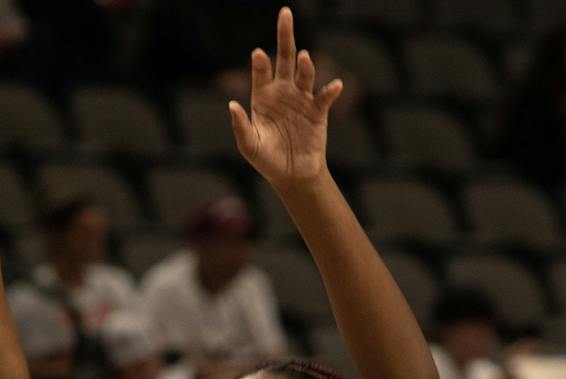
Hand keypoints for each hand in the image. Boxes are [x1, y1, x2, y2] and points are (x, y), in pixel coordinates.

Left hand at [228, 8, 343, 185]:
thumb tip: (231, 105)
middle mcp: (283, 91)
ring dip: (305, 66)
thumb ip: (240, 126)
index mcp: (263, 96)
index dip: (260, 63)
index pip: (261, 72)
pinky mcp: (318, 111)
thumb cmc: (267, 159)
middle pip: (285, 58)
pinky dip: (330, 91)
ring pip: (305, 75)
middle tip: (285, 14)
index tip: (258, 54)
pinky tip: (334, 86)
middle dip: (285, 36)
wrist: (291, 175)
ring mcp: (302, 99)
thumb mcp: (249, 146)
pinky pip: (324, 97)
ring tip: (304, 57)